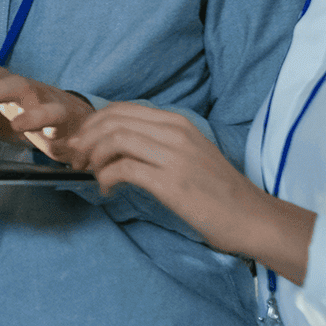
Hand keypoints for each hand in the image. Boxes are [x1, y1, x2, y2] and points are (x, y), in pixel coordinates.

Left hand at [63, 104, 315, 279]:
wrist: (249, 216)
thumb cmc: (217, 191)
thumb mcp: (189, 153)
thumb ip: (158, 143)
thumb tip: (118, 146)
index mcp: (177, 122)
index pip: (122, 109)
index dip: (93, 123)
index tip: (81, 142)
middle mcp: (175, 131)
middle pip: (113, 120)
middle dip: (85, 138)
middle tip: (76, 159)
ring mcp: (173, 155)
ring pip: (114, 139)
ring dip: (92, 157)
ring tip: (89, 174)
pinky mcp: (171, 182)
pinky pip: (123, 169)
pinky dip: (105, 178)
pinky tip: (107, 190)